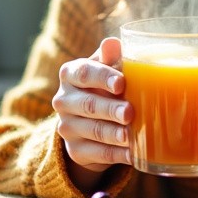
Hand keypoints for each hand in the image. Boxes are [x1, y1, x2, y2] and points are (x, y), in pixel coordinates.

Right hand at [52, 37, 132, 175]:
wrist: (88, 121)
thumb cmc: (103, 86)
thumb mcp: (106, 69)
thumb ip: (110, 57)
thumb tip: (113, 43)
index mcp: (70, 74)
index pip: (84, 73)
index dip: (103, 77)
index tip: (121, 83)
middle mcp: (63, 100)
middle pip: (88, 104)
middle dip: (110, 109)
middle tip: (129, 112)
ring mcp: (67, 127)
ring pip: (92, 130)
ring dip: (113, 134)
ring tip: (131, 136)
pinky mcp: (76, 150)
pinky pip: (97, 153)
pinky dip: (116, 154)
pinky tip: (133, 154)